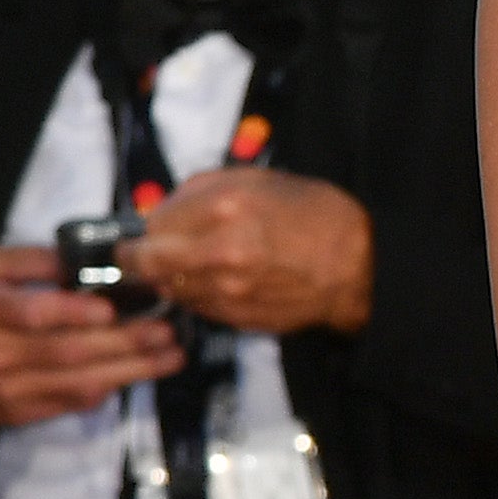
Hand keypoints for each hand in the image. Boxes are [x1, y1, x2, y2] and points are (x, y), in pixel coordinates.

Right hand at [0, 245, 182, 433]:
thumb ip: (31, 261)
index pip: (33, 314)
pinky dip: (110, 387)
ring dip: (133, 369)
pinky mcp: (21, 412)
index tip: (114, 309)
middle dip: (126, 342)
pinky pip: (73, 402)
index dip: (75, 313)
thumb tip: (87, 257)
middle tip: (167, 330)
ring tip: (172, 354)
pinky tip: (140, 372)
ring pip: (79, 381)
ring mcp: (7, 388)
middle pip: (68, 351)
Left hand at [114, 168, 371, 336]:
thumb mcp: (258, 181)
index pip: (151, 223)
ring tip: (192, 267)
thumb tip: (162, 210)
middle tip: (138, 256)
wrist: (360, 265)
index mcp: (223, 206)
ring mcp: (226, 289)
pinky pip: (196, 306)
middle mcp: (219, 250)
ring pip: (167, 288)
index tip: (144, 231)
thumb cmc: (314, 217)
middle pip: (145, 263)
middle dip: (137, 258)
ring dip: (170, 278)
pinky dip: (197, 294)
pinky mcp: (236, 316)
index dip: (144, 227)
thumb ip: (201, 192)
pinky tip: (219, 282)